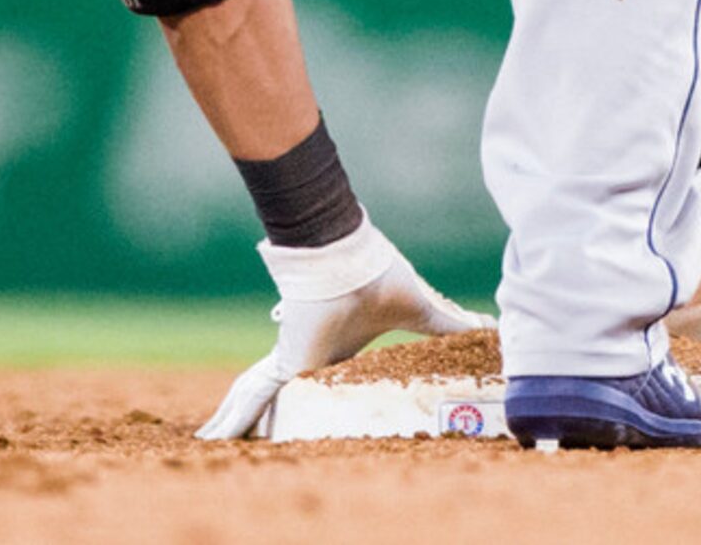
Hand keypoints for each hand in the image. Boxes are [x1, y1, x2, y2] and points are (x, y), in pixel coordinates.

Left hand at [197, 216, 491, 439]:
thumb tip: (492, 326)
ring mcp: (292, 361)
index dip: (318, 407)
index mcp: (338, 354)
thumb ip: (452, 325)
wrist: (346, 253)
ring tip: (213, 447)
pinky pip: (252, 398)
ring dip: (240, 426)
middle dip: (269, 425)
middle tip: (259, 448)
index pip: (324, 389)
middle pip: (284, 401)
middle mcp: (310, 359)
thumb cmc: (379, 274)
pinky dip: (230, 419)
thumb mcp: (422, 311)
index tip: (312, 428)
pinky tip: (207, 439)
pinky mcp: (283, 364)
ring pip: (260, 405)